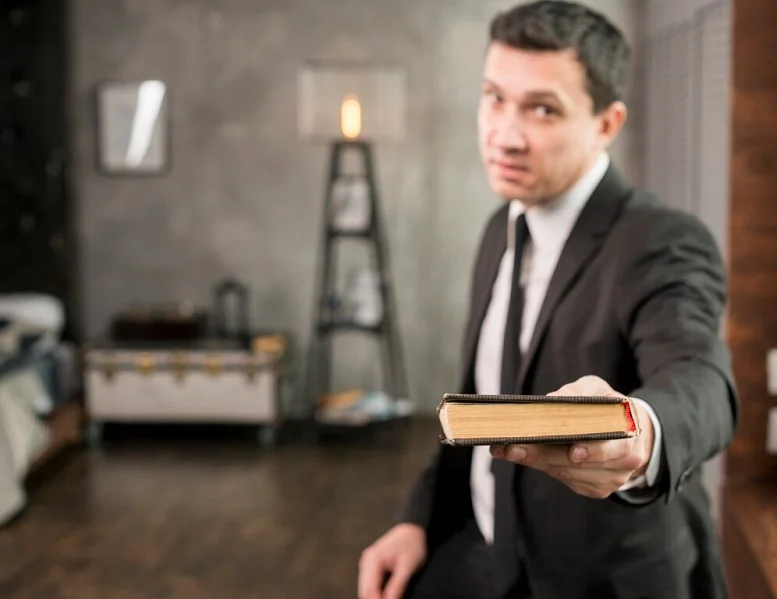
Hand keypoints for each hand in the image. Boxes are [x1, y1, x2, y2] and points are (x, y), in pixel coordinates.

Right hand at [358, 523, 426, 598]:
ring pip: (366, 588)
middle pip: (364, 591)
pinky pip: (369, 583)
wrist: (412, 530)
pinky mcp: (371, 565)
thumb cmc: (412, 544)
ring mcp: (367, 562)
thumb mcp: (407, 567)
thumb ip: (397, 586)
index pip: (369, 590)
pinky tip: (386, 594)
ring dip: (375, 596)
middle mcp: (366, 561)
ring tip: (390, 598)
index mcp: (373, 560)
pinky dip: (376, 591)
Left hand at [490, 375, 654, 498]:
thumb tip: (551, 401)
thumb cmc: (609, 408)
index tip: (572, 451)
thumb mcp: (600, 391)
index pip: (610, 448)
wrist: (630, 435)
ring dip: (533, 461)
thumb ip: (580, 392)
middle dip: (542, 454)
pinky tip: (521, 455)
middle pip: (577, 464)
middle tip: (512, 447)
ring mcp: (609, 481)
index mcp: (629, 439)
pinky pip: (563, 478)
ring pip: (565, 473)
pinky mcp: (594, 489)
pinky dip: (541, 466)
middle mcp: (622, 465)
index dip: (591, 451)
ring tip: (505, 448)